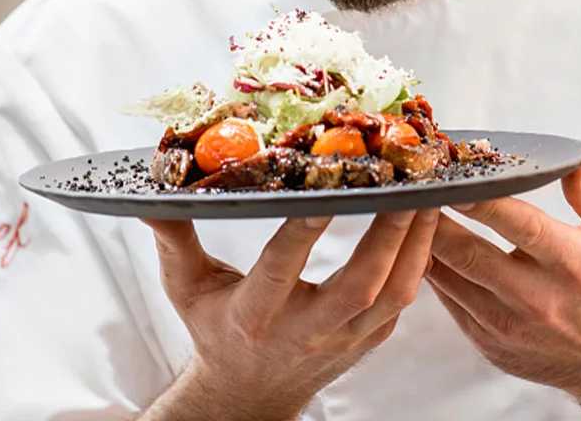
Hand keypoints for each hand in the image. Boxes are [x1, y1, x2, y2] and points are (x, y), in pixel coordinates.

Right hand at [142, 209, 438, 420]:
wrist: (245, 397)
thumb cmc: (214, 330)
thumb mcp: (185, 286)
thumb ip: (173, 238)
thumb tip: (150, 193)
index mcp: (256, 313)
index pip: (284, 265)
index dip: (308, 227)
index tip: (330, 184)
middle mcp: (304, 331)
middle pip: (359, 285)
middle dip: (388, 234)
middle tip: (407, 184)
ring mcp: (342, 340)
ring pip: (392, 297)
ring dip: (416, 246)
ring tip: (430, 197)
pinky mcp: (366, 342)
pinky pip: (402, 305)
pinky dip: (421, 265)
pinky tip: (428, 226)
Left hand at [425, 165, 580, 416]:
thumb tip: (571, 163)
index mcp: (569, 263)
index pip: (515, 223)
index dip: (476, 198)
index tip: (447, 173)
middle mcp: (535, 297)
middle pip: (467, 251)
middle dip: (432, 216)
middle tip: (410, 186)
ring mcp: (507, 325)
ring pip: (447, 276)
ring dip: (422, 241)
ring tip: (403, 208)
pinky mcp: (488, 342)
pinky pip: (447, 299)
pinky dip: (430, 269)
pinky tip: (417, 243)